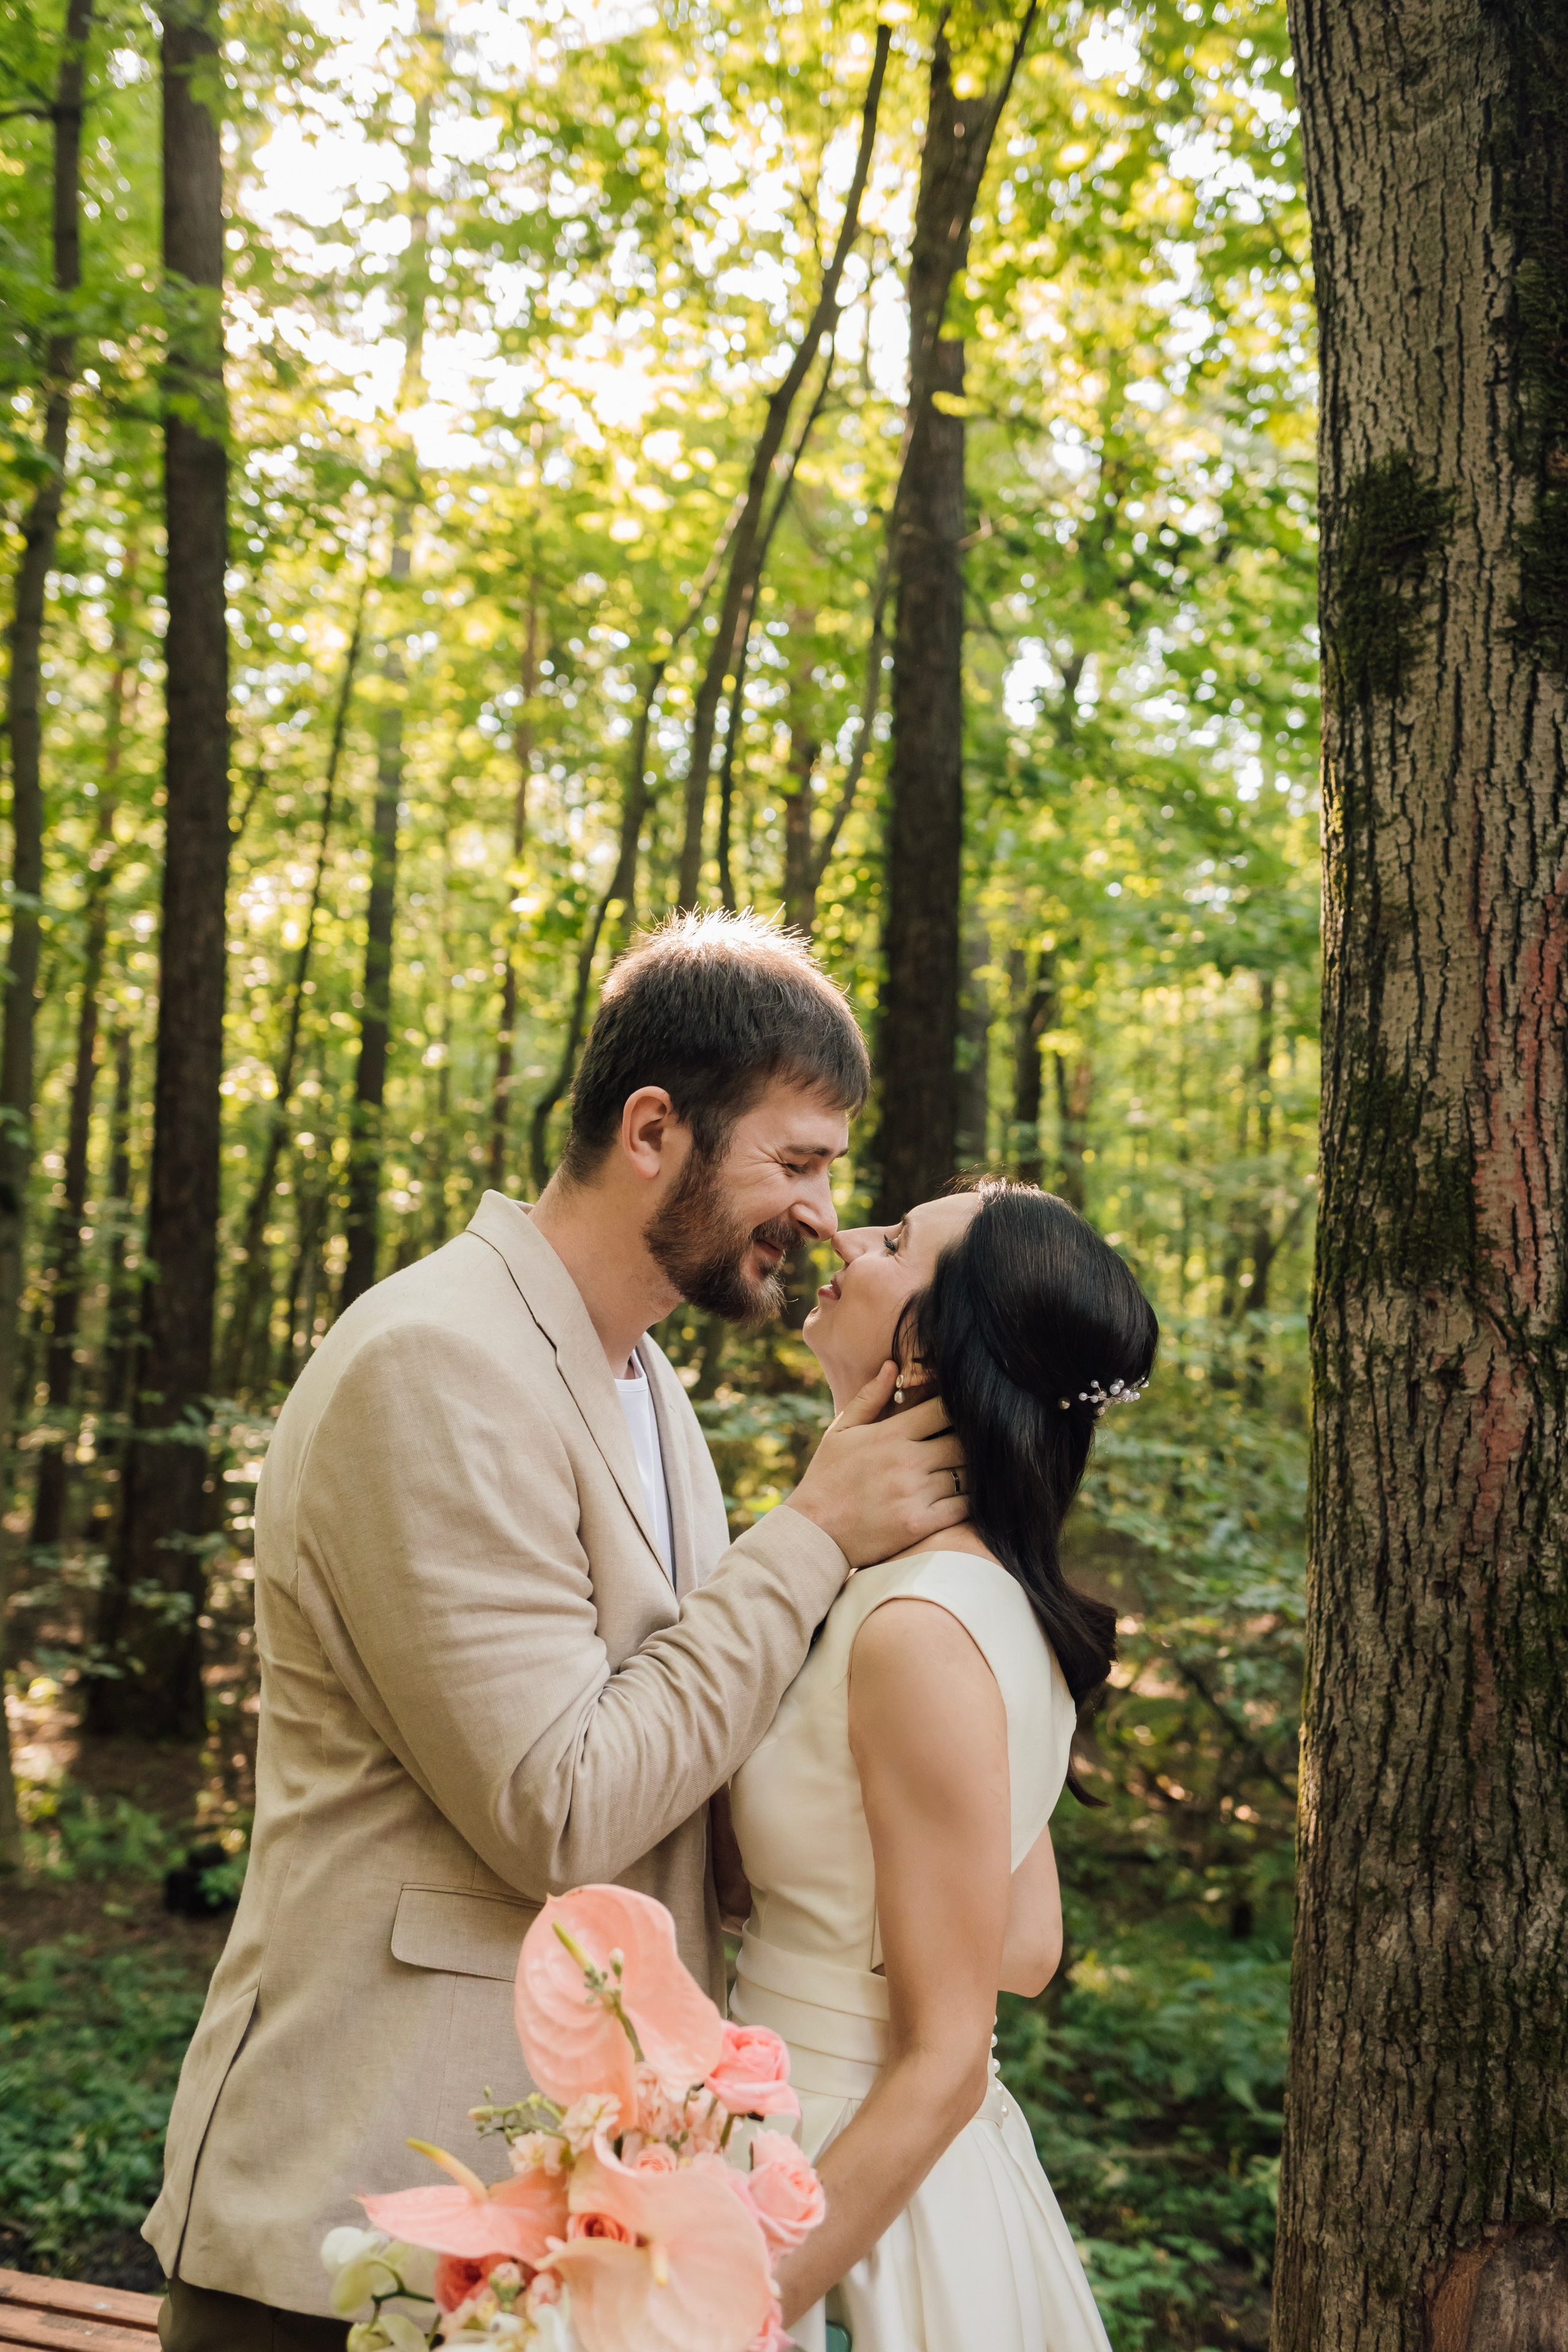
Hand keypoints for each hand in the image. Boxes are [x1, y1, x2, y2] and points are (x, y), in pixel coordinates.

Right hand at [788, 1361, 969, 1568]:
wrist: (813, 1533)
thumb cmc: (827, 1478)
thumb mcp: (841, 1432)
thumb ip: (870, 1398)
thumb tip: (892, 1365)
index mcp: (891, 1434)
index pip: (943, 1410)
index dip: (956, 1410)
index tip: (960, 1415)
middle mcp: (907, 1461)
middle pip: (962, 1442)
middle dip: (969, 1442)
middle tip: (972, 1445)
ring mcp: (915, 1493)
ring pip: (966, 1474)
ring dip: (970, 1472)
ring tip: (967, 1470)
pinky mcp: (920, 1524)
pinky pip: (962, 1507)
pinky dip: (969, 1501)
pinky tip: (963, 1496)